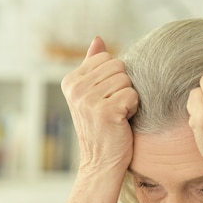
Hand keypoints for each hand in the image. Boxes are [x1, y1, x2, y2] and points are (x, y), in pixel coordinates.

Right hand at [61, 36, 137, 172]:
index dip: (114, 77)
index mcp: (71, 81)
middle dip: (123, 87)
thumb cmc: (102, 128)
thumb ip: (93, 66)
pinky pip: (132, 95)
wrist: (101, 162)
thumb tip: (98, 39)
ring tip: (117, 115)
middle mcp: (76, 89)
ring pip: (126, 80)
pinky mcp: (105, 111)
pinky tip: (121, 121)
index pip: (107, 58)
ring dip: (128, 98)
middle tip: (113, 108)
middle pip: (118, 67)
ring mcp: (89, 100)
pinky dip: (132, 109)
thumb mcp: (93, 94)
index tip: (106, 98)